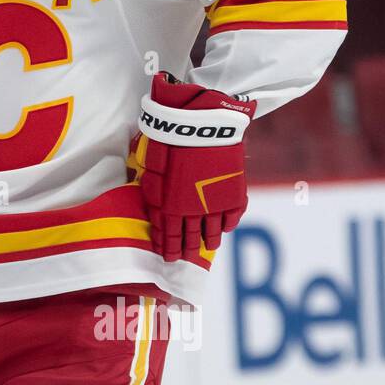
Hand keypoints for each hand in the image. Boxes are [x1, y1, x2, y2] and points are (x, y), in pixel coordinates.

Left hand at [131, 72, 255, 262]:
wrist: (199, 125)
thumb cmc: (168, 142)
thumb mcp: (152, 170)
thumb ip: (154, 195)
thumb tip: (156, 213)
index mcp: (168, 206)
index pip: (168, 236)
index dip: (168, 248)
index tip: (168, 257)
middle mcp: (191, 211)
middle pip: (190, 238)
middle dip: (187, 250)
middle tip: (186, 258)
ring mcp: (214, 204)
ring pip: (211, 232)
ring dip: (208, 241)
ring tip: (208, 247)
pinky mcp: (232, 194)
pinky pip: (231, 217)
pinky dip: (227, 225)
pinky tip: (224, 229)